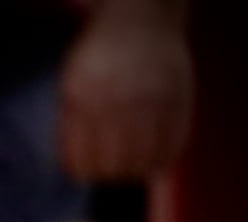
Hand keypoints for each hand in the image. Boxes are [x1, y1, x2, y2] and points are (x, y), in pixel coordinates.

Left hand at [59, 2, 192, 180]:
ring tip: (132, 165)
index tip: (87, 171)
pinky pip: (172, 145)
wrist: (138, 20)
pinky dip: (163, 158)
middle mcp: (117, 99)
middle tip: (111, 168)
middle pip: (113, 164)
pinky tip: (155, 155)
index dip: (84, 172)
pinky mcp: (178, 98)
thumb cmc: (99, 59)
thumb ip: (72, 124)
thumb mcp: (71, 85)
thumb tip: (77, 170)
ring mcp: (151, 98)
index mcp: (83, 98)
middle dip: (109, 173)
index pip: (81, 159)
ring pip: (144, 161)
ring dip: (137, 170)